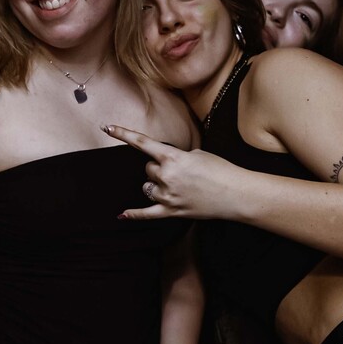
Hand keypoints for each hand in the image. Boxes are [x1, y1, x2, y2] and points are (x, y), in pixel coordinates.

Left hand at [103, 123, 242, 220]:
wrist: (236, 193)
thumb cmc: (220, 170)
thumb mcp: (197, 154)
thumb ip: (176, 157)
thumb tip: (164, 165)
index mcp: (172, 157)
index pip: (142, 143)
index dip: (123, 134)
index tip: (106, 128)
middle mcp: (166, 176)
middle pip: (148, 169)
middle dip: (159, 168)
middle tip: (181, 172)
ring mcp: (167, 196)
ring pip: (147, 187)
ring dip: (156, 185)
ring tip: (178, 187)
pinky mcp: (171, 211)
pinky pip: (147, 214)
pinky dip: (134, 214)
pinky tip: (121, 215)